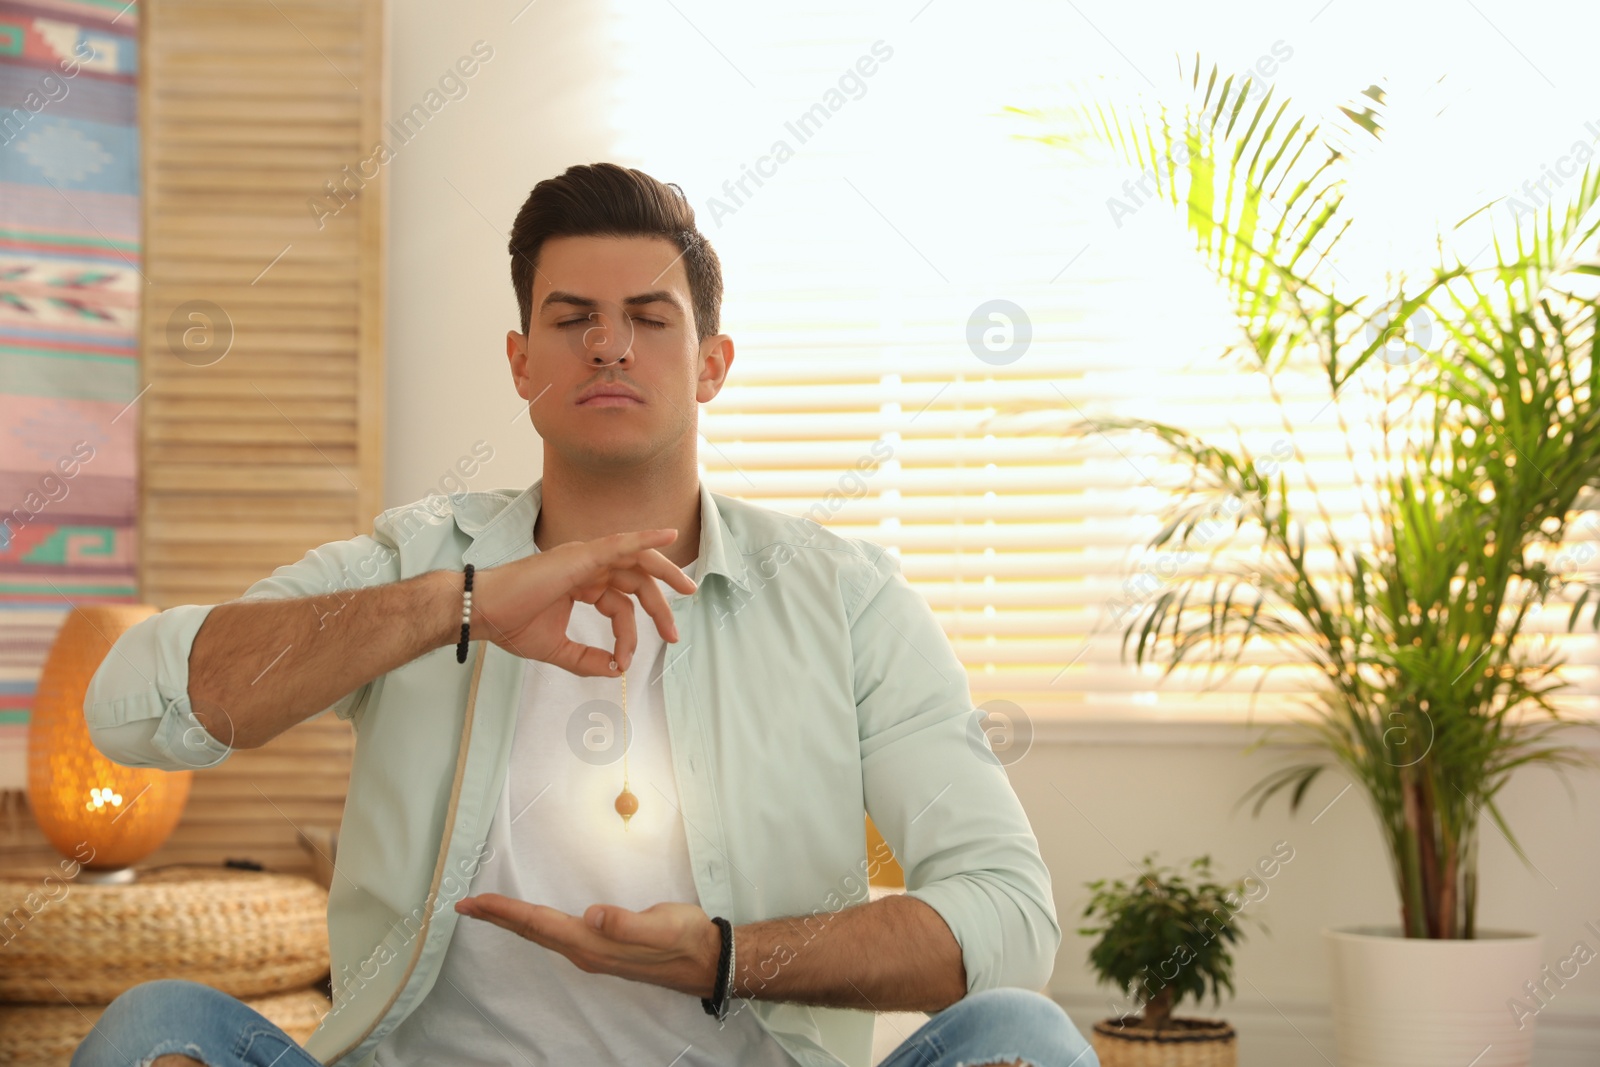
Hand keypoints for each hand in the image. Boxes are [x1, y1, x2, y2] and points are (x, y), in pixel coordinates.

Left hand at [454, 894, 721, 998]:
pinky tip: (534, 921)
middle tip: (465, 905)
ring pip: (543, 935)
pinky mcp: (602, 948)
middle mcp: (587, 952)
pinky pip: (557, 936)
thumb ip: (626, 922)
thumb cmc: (685, 939)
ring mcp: (593, 953)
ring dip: (514, 921)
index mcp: (594, 944)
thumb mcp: (660, 926)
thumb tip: (592, 915)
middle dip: (498, 917)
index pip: (540, 924)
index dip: (506, 912)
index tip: (475, 902)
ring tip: (489, 910)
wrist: (706, 960)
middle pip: (533, 932)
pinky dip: (536, 924)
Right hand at [469, 528, 695, 675]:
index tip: (624, 662)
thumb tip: (615, 669)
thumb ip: (587, 659)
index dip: (629, 635)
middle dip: (660, 606)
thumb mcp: (557, 649)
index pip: (620, 606)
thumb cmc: (510, 624)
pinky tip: (668, 536)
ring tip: (689, 588)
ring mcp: (584, 558)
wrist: (482, 613)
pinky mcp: (580, 555)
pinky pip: (620, 544)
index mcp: (582, 583)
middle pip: (636, 581)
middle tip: (674, 634)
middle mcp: (586, 566)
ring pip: (636, 559)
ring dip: (665, 572)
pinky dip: (645, 538)